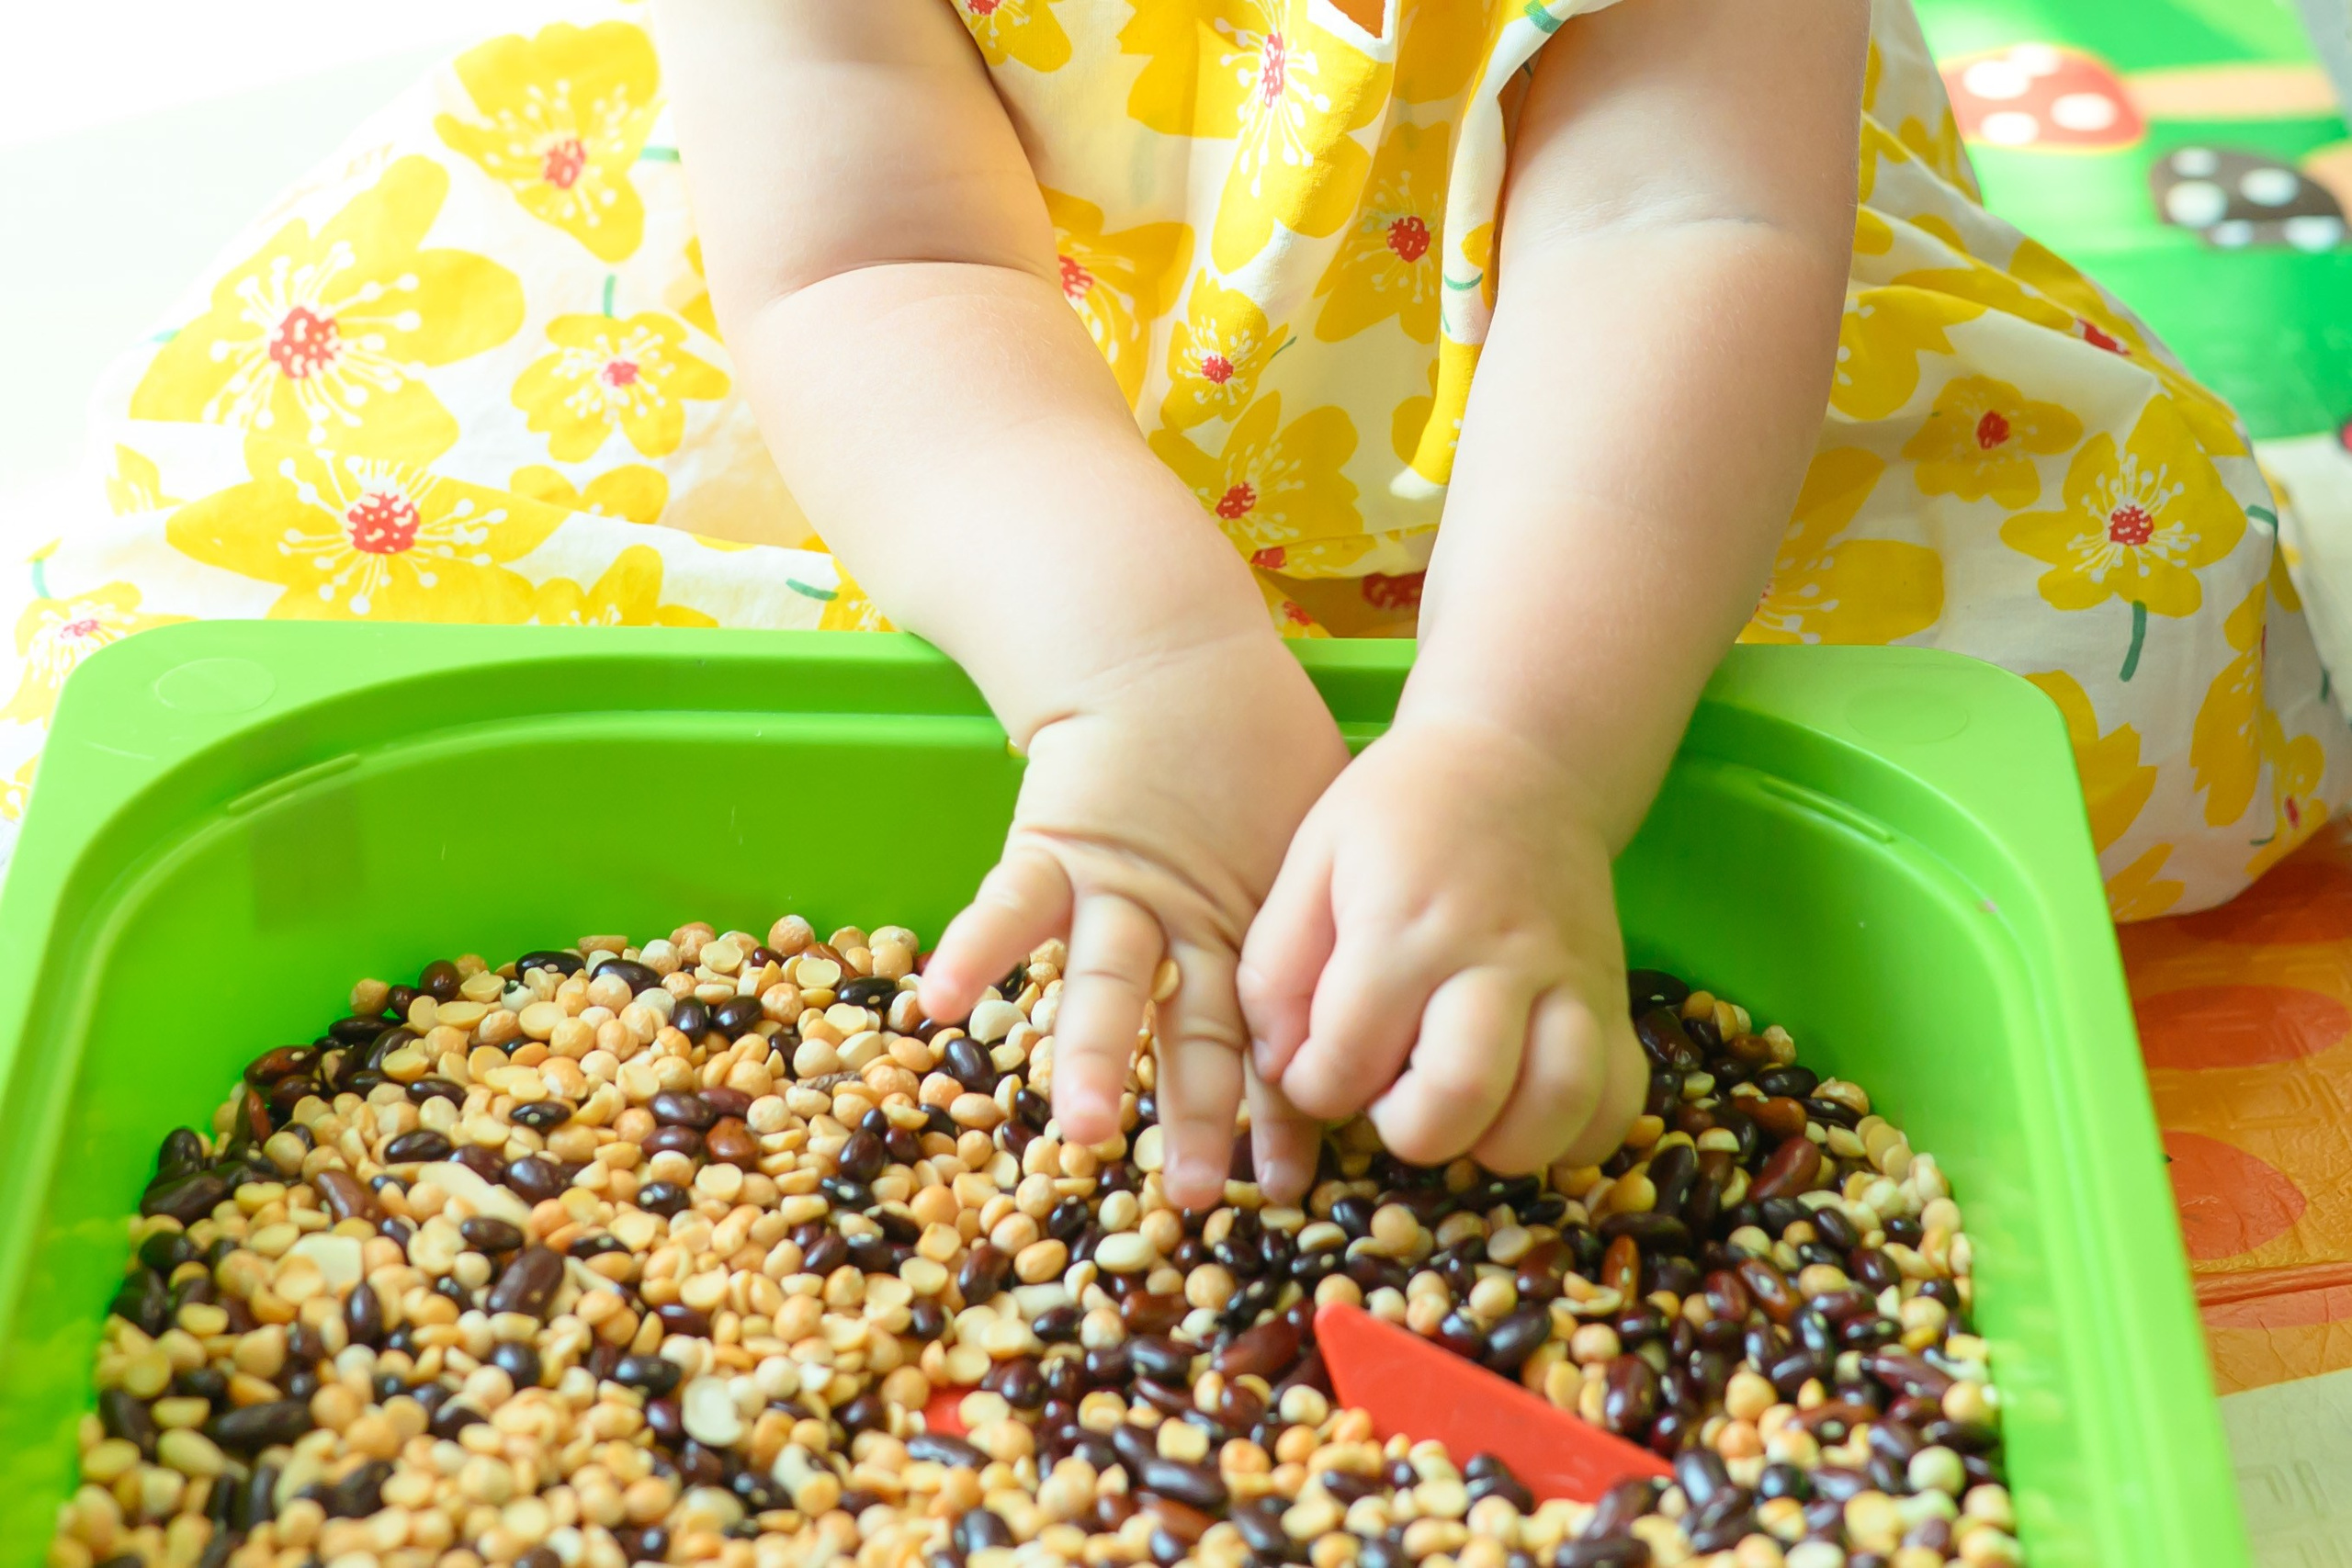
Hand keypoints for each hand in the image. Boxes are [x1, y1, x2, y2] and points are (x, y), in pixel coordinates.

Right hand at [918, 632, 1349, 1208]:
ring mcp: (1117, 890)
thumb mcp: (1311, 838)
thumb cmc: (1253, 752)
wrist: (1170, 659)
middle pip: (1191, 1030)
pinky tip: (939, 998)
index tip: (1289, 1184)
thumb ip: (1322, 920)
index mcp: (1249, 934)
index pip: (1264, 1040)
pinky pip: (1009, 899)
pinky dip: (976, 945)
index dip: (1276, 1110)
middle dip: (1193, 1112)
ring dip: (1094, 1054)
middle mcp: (1185, 926)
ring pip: (1106, 981)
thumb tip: (1375, 1012)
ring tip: (1082, 1122)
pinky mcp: (1056, 846)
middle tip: (1200, 1189)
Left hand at [1238, 714, 1646, 1185]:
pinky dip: (1578, 1136)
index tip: (1316, 1071)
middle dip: (1408, 1130)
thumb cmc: (1398, 814)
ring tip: (1462, 1116)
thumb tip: (1281, 1068)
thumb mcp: (1311, 858)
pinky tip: (1526, 1115)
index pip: (1349, 1055)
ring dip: (1498, 1143)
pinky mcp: (1614, 997)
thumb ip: (1276, 966)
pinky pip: (1620, 1100)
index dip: (1317, 1088)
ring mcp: (1568, 979)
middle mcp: (1494, 956)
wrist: (1519, 756)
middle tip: (1391, 1098)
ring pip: (1558, 1106)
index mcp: (1403, 922)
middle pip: (1460, 1094)